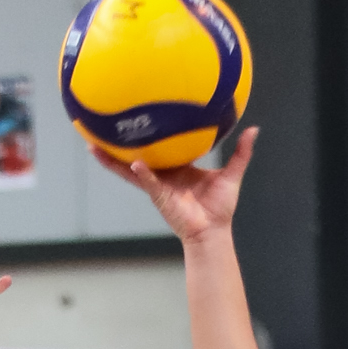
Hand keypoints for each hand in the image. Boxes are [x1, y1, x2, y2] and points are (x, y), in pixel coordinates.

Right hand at [98, 125, 255, 243]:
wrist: (214, 232)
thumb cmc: (220, 208)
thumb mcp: (232, 174)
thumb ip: (241, 152)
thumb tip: (254, 130)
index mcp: (177, 167)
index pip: (157, 146)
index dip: (144, 134)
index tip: (134, 117)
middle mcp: (162, 174)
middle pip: (134, 155)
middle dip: (116, 144)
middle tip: (98, 127)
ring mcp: (157, 186)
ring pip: (130, 169)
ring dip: (112, 160)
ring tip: (93, 146)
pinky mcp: (160, 197)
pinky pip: (150, 183)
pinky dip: (142, 173)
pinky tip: (133, 163)